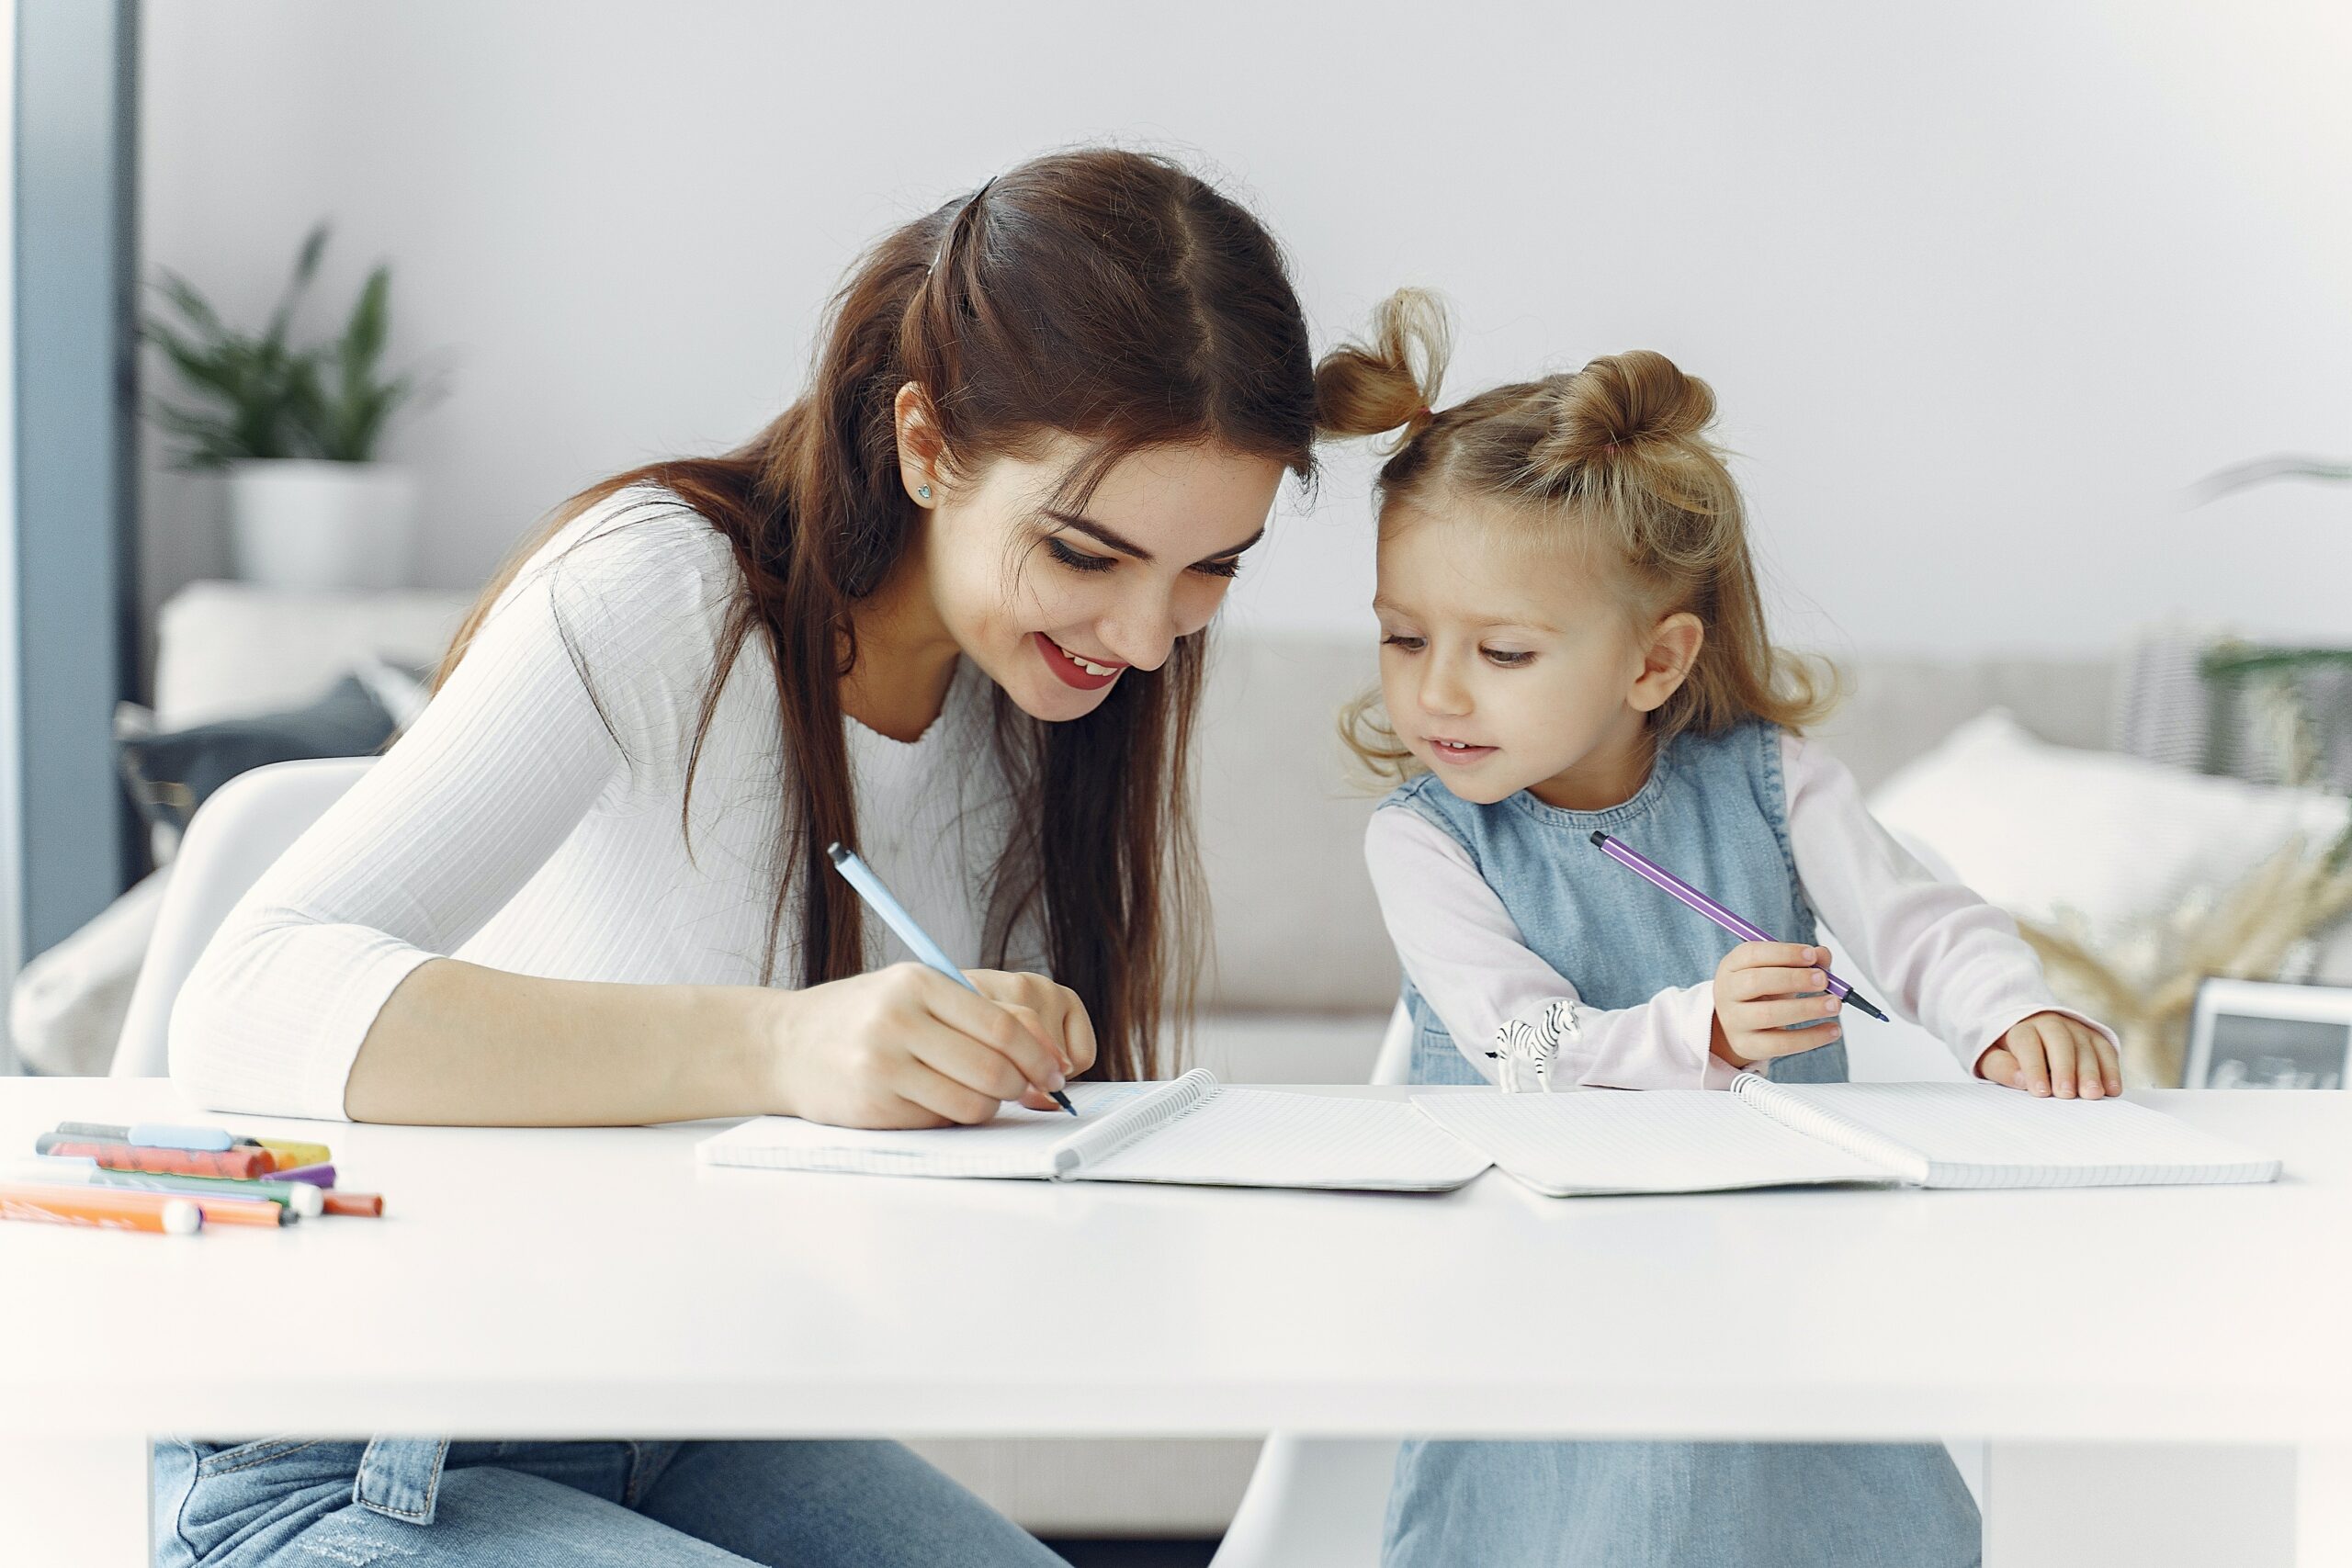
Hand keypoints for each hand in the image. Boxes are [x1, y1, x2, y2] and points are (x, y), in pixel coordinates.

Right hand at [764, 963, 1077, 1127]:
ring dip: (990, 1106)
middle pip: (993, 1068)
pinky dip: (952, 1117)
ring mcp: (882, 1066)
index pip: (1003, 1025)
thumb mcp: (914, 992)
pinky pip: (939, 1121)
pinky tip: (937, 1101)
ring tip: (982, 1096)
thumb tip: (1046, 1052)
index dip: (1039, 1055)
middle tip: (1031, 1091)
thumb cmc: (862, 1016)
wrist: (785, 1044)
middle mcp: (898, 1020)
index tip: (1054, 1071)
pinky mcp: (872, 1106)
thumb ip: (977, 1011)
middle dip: (1023, 1086)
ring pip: (971, 1102)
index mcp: (918, 982)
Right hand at [1711, 942, 1844, 1068]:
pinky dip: (1811, 1037)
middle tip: (1823, 980)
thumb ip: (1801, 960)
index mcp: (1732, 966)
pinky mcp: (1747, 1046)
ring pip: (1768, 1014)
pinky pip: (1781, 1044)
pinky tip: (1832, 1030)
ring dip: (1806, 1008)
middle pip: (1756, 981)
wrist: (1738, 1025)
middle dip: (1794, 979)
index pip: (1752, 954)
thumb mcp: (1776, 970)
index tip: (1811, 955)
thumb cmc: (1761, 992)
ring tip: (1834, 1004)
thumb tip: (1823, 955)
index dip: (1783, 953)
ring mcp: (1734, 1021)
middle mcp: (1727, 992)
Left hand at [1977, 1011, 2121, 1098]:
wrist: (2024, 1030)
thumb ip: (2000, 1067)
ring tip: (2092, 1094)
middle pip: (2060, 1041)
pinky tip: (2111, 1089)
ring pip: (2085, 1046)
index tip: (2040, 1091)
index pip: (2027, 1044)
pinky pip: (2105, 1050)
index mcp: (2020, 1026)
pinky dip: (2110, 1069)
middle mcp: (2049, 1022)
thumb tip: (2020, 1079)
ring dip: (2090, 1071)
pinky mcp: (2093, 1036)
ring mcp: (2075, 1027)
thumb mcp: (1990, 1057)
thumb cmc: (2006, 1051)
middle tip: (2067, 1094)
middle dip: (2065, 1068)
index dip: (2034, 1067)